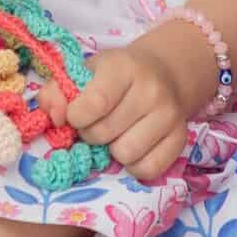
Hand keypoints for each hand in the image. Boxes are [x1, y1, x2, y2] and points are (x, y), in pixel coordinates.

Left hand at [58, 28, 218, 182]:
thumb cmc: (115, 75)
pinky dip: (134, 165)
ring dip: (113, 150)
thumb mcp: (84, 72)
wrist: (164, 73)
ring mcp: (169, 115)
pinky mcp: (181, 138)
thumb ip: (57, 91)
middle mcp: (151, 90)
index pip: (95, 103)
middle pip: (104, 133)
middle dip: (91, 133)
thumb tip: (55, 117)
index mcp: (124, 67)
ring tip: (116, 134)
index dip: (76, 116)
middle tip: (96, 123)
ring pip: (126, 154)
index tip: (75, 115)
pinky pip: (148, 169)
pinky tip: (133, 147)